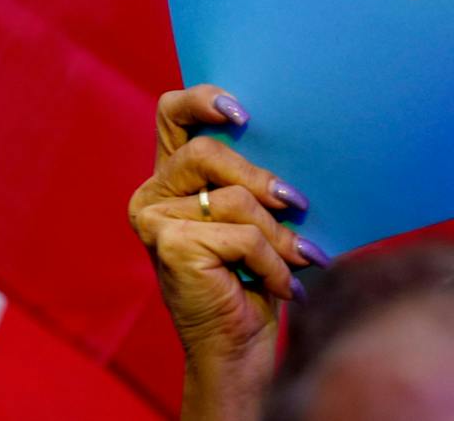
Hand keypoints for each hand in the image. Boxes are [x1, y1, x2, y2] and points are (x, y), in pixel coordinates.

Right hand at [128, 85, 327, 420]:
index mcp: (169, 178)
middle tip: (298, 201)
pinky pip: (241, 235)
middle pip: (207, 152)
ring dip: (279, 235)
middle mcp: (151, 195)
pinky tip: (284, 286)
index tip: (244, 114)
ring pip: (235, 199)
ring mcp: (154, 221)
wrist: (236, 354)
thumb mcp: (253, 217)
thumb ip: (252, 178)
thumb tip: (293, 140)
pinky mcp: (170, 246)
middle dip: (261, 179)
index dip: (204, 100)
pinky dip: (272, 261)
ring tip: (301, 258)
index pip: (172, 114)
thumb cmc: (251, 280)